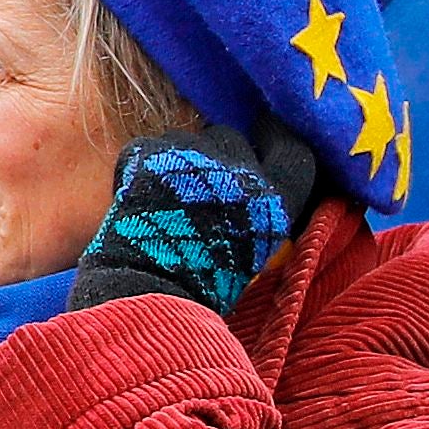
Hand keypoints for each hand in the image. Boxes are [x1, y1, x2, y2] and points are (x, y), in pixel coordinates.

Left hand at [73, 141, 294, 317]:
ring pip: (185, 139)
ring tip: (164, 196)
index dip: (278, 140)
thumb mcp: (251, 256)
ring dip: (178, 157)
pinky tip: (135, 195)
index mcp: (272, 200)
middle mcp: (238, 170)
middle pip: (230, 138)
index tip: (267, 135)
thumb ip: (255, 216)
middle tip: (197, 187)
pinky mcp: (149, 153)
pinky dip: (140, 165)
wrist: (146, 293)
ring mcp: (192, 156)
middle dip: (216, 154)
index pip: (293, 152)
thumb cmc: (203, 290)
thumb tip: (250, 194)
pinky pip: (147, 148)